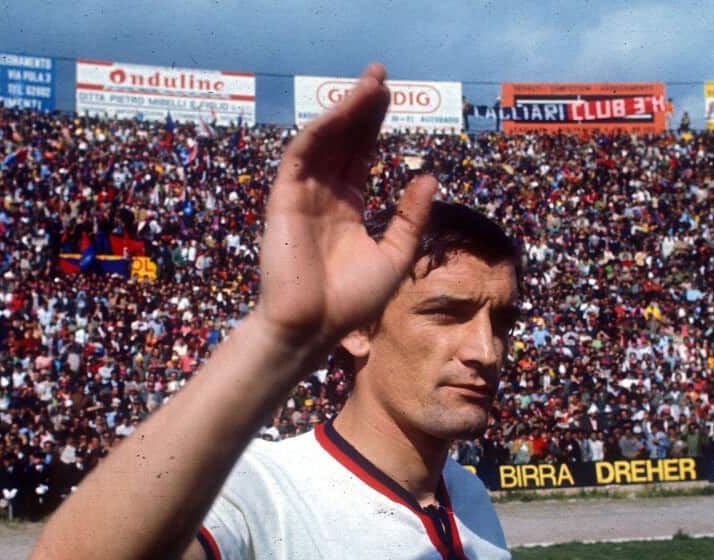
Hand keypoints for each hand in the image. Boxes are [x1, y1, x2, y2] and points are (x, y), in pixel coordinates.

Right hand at [256, 62, 436, 353]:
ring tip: (370, 84)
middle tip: (381, 76)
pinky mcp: (284, 199)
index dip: (374, 126)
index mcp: (347, 209)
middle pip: (344, 141)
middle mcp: (324, 196)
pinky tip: (343, 110)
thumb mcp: (395, 255)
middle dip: (361, 108)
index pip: (361, 156)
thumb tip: (428, 176)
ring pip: (324, 141)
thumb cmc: (350, 303)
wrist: (313, 329)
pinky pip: (303, 155)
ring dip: (344, 110)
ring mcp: (303, 195)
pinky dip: (322, 129)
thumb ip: (410, 217)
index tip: (391, 98)